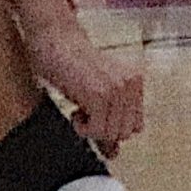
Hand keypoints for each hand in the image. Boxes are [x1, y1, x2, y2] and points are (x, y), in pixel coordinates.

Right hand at [26, 15, 145, 153]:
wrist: (55, 38)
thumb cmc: (72, 63)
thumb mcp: (96, 93)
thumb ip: (108, 121)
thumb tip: (114, 153)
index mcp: (135, 81)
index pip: (135, 126)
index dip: (113, 127)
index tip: (96, 118)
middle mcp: (131, 83)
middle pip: (124, 133)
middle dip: (102, 130)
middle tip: (85, 113)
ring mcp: (116, 88)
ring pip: (111, 134)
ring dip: (90, 129)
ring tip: (79, 108)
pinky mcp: (99, 94)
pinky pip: (97, 130)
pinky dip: (82, 128)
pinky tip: (75, 110)